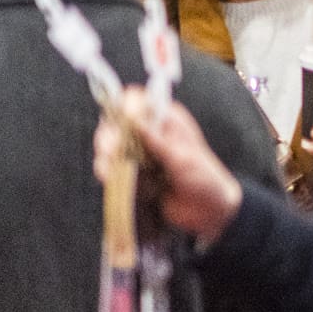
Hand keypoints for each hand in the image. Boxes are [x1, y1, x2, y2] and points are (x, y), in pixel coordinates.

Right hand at [98, 94, 243, 244]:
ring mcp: (138, 151)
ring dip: (106, 156)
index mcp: (168, 119)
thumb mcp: (183, 159)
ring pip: (109, 144)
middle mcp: (149, 130)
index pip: (137, 99)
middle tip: (112, 152)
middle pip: (115, 121)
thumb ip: (159, 142)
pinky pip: (110, 166)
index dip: (125, 106)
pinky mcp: (131, 171)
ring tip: (110, 171)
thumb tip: (134, 119)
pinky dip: (107, 171)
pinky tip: (110, 178)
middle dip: (109, 136)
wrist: (206, 211)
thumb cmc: (204, 180)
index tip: (122, 122)